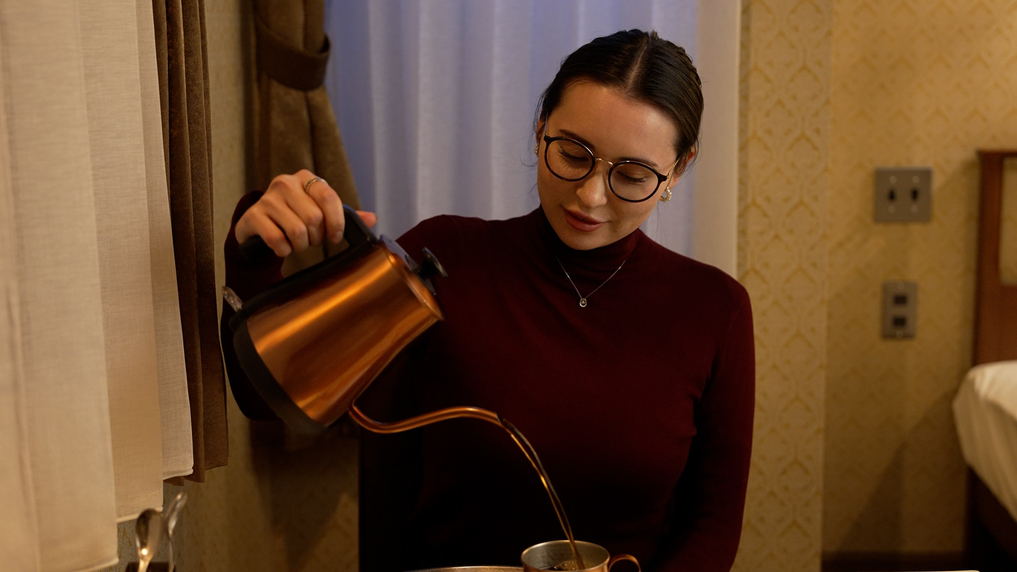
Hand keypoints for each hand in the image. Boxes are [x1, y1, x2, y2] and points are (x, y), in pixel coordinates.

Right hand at [235, 169, 376, 256]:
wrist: (258, 225)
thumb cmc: (294, 216)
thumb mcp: (319, 211)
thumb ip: (344, 215)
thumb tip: (372, 218)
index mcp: (306, 178)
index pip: (329, 197)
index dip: (336, 222)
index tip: (335, 237)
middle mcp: (285, 183)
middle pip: (314, 217)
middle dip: (317, 237)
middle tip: (312, 240)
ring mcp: (267, 198)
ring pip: (297, 230)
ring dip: (301, 245)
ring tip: (298, 243)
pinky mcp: (253, 216)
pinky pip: (277, 240)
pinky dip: (284, 250)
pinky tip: (283, 247)